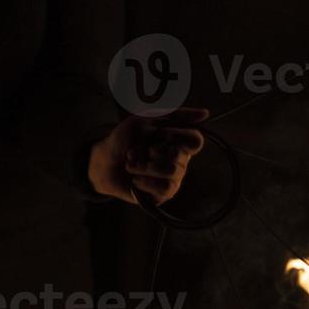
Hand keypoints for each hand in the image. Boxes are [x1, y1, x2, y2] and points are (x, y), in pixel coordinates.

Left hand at [87, 108, 208, 204]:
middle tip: (136, 151)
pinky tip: (136, 180)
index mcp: (178, 141)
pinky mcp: (163, 195)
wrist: (103, 161)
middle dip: (151, 152)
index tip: (159, 134)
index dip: (177, 136)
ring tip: (132, 165)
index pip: (196, 140)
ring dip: (145, 166)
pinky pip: (164, 187)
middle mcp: (179, 161)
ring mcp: (173, 178)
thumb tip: (206, 113)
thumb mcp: (146, 119)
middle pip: (180, 156)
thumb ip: (176, 115)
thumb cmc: (123, 139)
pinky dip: (145, 181)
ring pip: (172, 172)